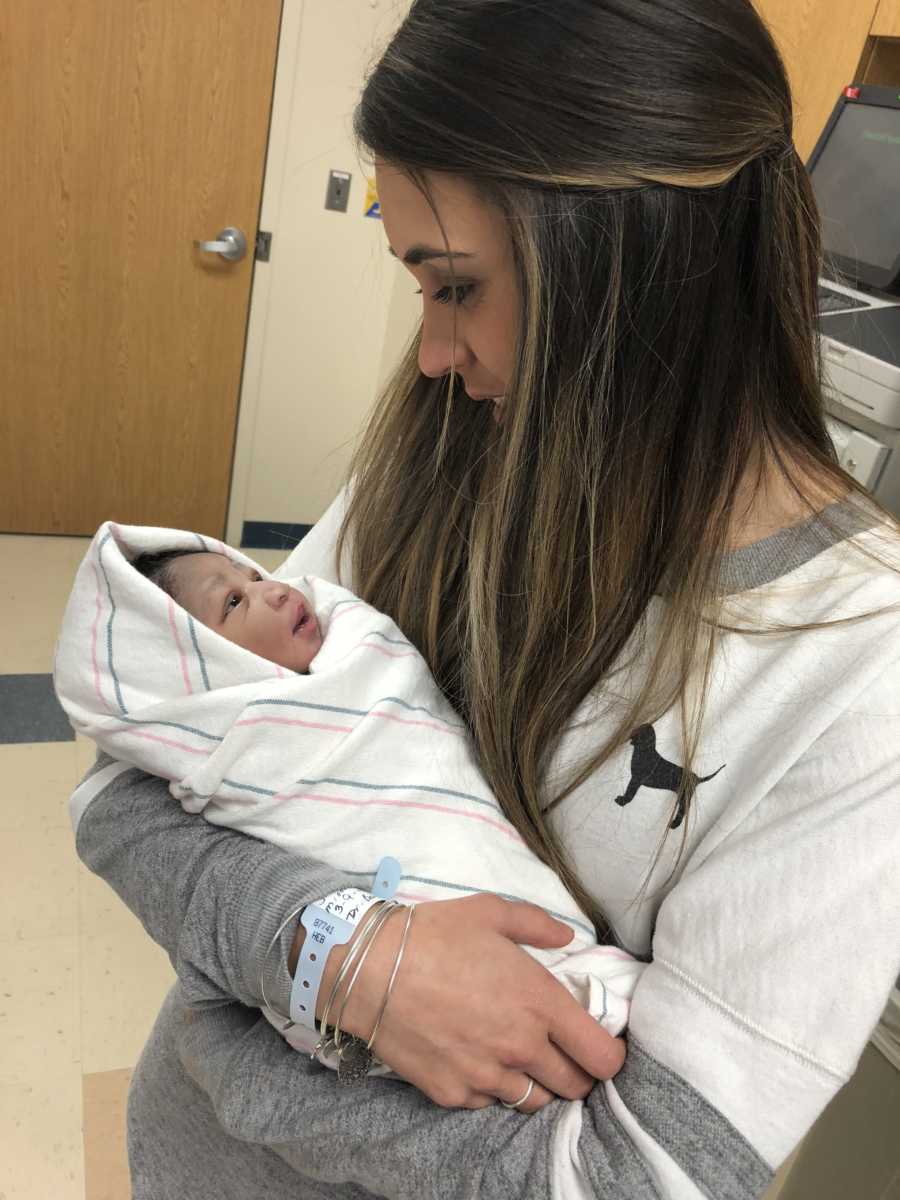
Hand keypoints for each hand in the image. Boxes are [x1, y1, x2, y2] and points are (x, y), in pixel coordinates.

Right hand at [314, 893, 625, 1111]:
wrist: (369, 970)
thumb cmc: (432, 934)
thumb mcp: (490, 912)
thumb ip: (537, 925)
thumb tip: (567, 936)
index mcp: (539, 1001)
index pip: (602, 1056)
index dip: (609, 1056)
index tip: (600, 1047)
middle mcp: (521, 1046)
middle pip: (575, 1087)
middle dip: (576, 1073)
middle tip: (560, 1053)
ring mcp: (486, 1076)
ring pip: (534, 1102)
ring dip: (534, 1083)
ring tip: (516, 1057)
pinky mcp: (453, 1094)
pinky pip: (487, 1103)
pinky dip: (489, 1087)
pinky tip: (474, 1059)